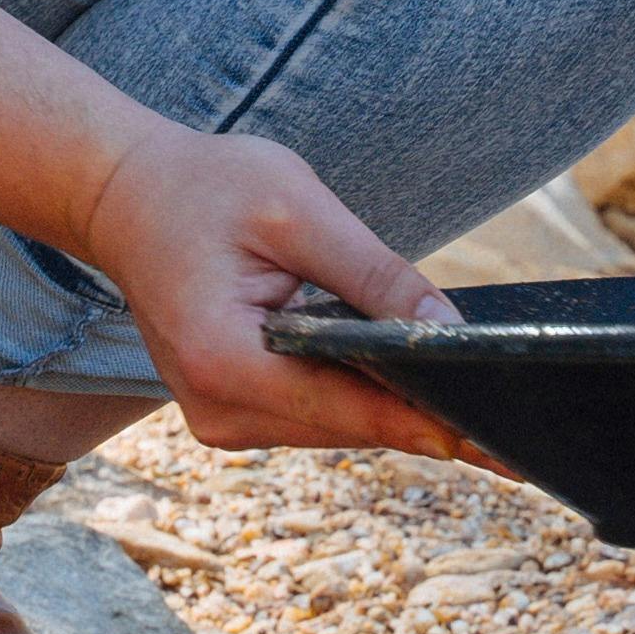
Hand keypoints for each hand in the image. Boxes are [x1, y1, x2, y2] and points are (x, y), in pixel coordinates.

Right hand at [68, 124, 472, 457]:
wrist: (122, 195)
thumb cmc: (203, 187)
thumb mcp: (296, 210)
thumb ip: (374, 274)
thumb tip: (449, 330)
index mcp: (225, 363)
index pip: (347, 410)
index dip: (426, 424)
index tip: (497, 446)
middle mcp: (218, 411)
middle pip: (347, 427)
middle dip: (424, 418)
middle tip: (512, 432)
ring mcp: (220, 418)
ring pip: (334, 425)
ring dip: (393, 408)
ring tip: (475, 408)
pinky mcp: (231, 409)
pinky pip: (313, 412)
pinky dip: (357, 393)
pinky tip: (407, 381)